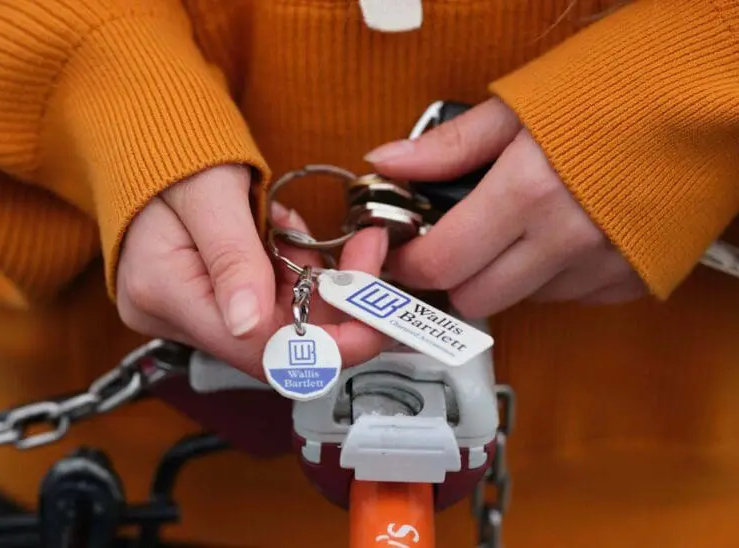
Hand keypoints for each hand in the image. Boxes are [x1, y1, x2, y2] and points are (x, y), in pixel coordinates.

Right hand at [116, 165, 388, 377]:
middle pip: (277, 341)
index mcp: (164, 294)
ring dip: (311, 280)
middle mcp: (175, 316)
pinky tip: (283, 237)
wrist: (147, 134)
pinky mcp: (209, 299)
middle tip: (360, 251)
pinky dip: (293, 273)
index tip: (373, 313)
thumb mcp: (210, 193)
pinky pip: (269, 302)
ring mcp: (192, 310)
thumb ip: (233, 258)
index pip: (259, 351)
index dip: (328, 343)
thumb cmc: (170, 151)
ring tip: (297, 229)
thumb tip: (249, 326)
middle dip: (329, 301)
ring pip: (280, 321)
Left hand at [365, 97, 648, 317]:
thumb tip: (387, 162)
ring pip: (521, 301)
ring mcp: (604, 268)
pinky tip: (563, 235)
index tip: (402, 248)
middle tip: (455, 238)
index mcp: (528, 191)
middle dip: (453, 275)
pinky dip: (552, 276)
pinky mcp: (634, 281)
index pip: (441, 263)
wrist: (709, 96)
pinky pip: (571, 299)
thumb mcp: (522, 104)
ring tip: (520, 225)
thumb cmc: (617, 85)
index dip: (409, 262)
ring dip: (505, 275)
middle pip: (475, 299)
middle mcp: (566, 242)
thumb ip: (449, 145)